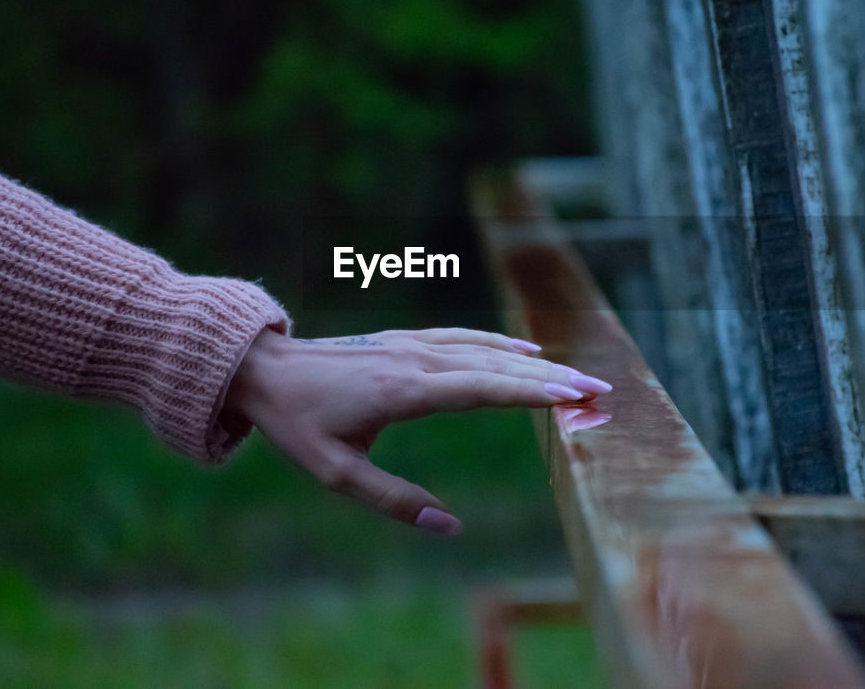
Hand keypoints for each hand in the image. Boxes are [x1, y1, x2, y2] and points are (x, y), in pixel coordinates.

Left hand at [222, 327, 611, 534]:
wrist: (265, 369)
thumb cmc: (298, 424)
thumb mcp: (335, 473)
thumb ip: (393, 499)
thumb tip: (448, 525)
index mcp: (404, 391)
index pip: (481, 389)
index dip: (529, 393)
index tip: (571, 398)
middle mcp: (416, 360)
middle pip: (495, 367)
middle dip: (550, 378)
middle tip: (599, 391)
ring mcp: (412, 345)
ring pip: (484, 349)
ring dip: (533, 362)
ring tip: (576, 376)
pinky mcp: (406, 340)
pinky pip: (463, 339)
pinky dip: (499, 344)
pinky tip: (524, 352)